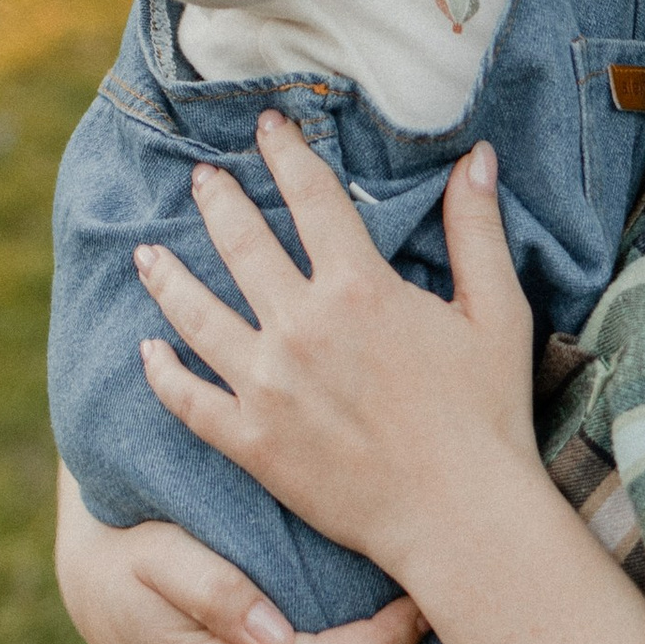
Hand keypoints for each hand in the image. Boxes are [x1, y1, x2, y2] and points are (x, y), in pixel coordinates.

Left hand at [131, 119, 539, 587]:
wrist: (459, 516)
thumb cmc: (487, 415)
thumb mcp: (497, 312)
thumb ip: (476, 231)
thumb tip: (475, 157)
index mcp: (358, 288)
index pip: (311, 197)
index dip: (287, 154)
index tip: (268, 127)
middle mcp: (300, 326)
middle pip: (241, 243)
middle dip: (217, 201)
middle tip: (199, 178)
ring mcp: (267, 385)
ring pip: (197, 315)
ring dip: (168, 276)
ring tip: (147, 253)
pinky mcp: (251, 441)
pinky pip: (188, 397)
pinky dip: (162, 371)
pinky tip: (148, 349)